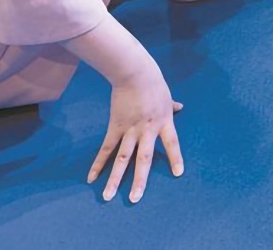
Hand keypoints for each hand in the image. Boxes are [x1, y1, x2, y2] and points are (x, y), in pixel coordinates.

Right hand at [87, 61, 183, 202]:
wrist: (134, 72)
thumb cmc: (152, 82)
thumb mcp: (167, 95)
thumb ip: (172, 105)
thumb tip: (180, 106)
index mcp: (164, 121)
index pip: (172, 143)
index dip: (175, 157)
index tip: (178, 173)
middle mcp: (147, 130)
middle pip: (144, 158)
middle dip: (139, 180)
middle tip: (134, 199)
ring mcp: (130, 130)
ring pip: (122, 158)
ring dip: (115, 178)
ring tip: (108, 196)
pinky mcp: (115, 127)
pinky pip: (106, 148)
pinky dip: (98, 163)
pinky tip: (92, 178)